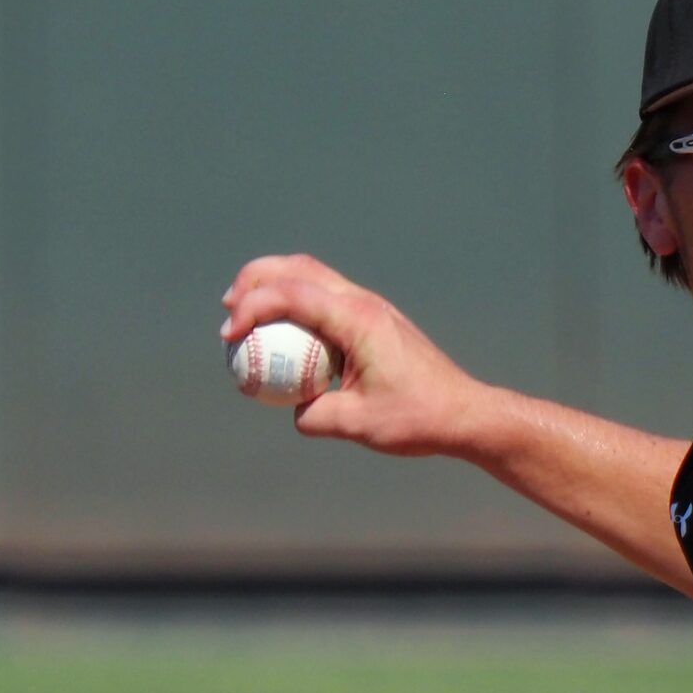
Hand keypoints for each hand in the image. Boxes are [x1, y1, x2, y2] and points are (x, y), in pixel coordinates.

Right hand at [220, 254, 482, 456]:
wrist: (464, 413)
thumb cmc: (418, 418)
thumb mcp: (359, 424)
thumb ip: (316, 416)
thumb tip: (292, 410)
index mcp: (358, 320)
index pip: (293, 295)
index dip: (252, 307)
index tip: (230, 335)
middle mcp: (364, 303)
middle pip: (298, 268)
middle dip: (256, 278)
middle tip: (228, 306)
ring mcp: (371, 307)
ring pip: (313, 276)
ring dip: (276, 285)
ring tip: (246, 310)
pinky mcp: (375, 319)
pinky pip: (327, 299)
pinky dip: (298, 304)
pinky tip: (284, 333)